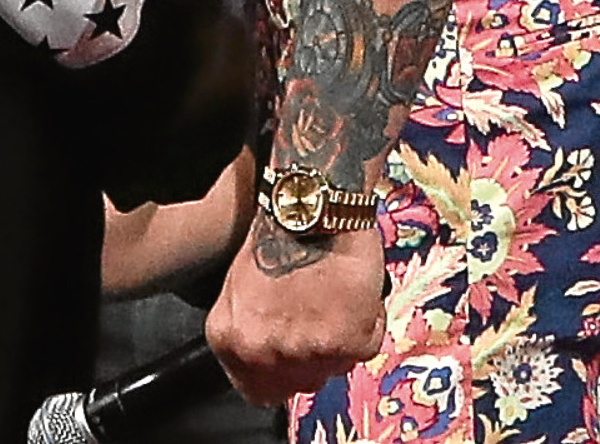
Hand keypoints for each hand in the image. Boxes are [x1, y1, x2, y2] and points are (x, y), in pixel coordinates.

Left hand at [206, 220, 387, 406]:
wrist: (312, 206)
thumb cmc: (278, 236)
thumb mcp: (240, 290)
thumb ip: (252, 333)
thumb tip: (277, 360)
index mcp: (231, 339)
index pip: (259, 393)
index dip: (281, 375)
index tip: (294, 357)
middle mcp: (264, 352)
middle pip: (301, 383)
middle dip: (315, 357)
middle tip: (320, 316)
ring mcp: (306, 351)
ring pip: (336, 367)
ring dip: (342, 339)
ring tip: (335, 297)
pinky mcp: (348, 342)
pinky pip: (367, 346)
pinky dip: (368, 322)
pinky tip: (354, 291)